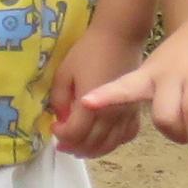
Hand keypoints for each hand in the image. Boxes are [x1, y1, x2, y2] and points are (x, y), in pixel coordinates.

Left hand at [49, 21, 151, 157]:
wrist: (119, 37)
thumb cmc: (88, 52)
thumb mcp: (64, 73)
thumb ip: (60, 99)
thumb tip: (62, 119)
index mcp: (90, 104)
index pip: (75, 133)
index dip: (62, 135)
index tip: (53, 128)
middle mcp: (110, 114)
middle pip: (92, 142)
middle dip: (74, 146)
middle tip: (62, 144)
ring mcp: (125, 114)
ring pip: (110, 144)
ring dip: (92, 150)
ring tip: (78, 148)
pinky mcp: (135, 110)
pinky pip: (127, 135)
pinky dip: (114, 143)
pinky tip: (103, 140)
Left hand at [78, 20, 187, 159]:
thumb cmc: (180, 59)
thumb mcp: (154, 72)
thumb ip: (141, 98)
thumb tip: (111, 131)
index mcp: (150, 76)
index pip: (124, 87)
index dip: (106, 97)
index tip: (86, 103)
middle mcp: (173, 74)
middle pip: (164, 113)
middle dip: (173, 134)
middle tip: (184, 142)